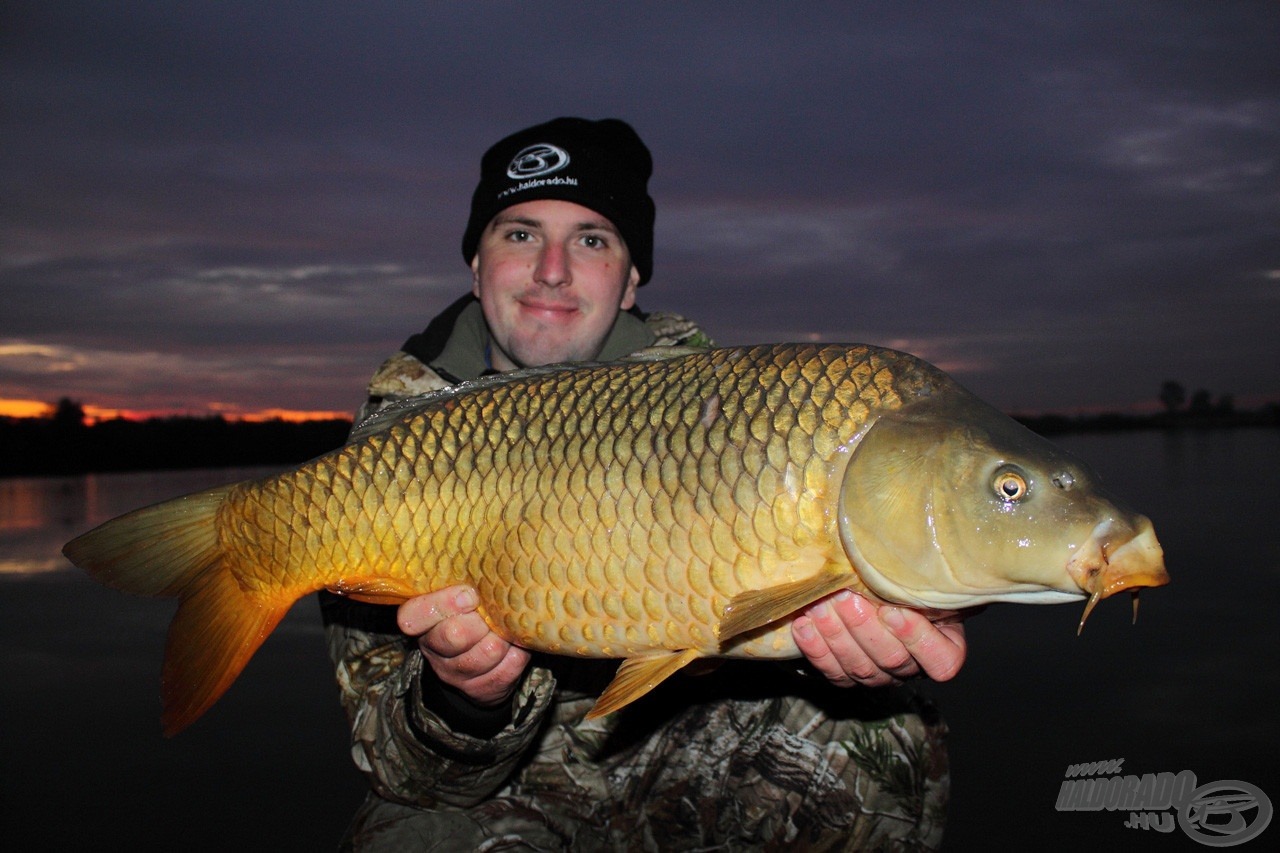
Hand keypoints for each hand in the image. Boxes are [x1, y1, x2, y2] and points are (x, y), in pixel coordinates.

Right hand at [397, 585, 530, 706]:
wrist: (477, 664)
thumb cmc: (467, 613)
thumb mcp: (455, 594)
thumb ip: (463, 580)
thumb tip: (493, 558)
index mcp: (420, 621)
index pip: (412, 617)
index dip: (444, 604)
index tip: (470, 594)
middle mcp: (433, 650)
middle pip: (454, 635)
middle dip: (481, 620)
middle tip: (494, 610)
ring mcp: (455, 673)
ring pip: (485, 653)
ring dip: (504, 636)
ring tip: (508, 625)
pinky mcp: (480, 688)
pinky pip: (507, 668)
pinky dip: (518, 652)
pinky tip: (517, 642)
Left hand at [791, 590, 969, 687]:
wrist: (872, 589)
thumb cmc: (905, 579)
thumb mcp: (923, 575)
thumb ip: (920, 574)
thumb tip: (904, 549)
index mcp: (944, 645)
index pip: (941, 661)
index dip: (916, 638)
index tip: (892, 610)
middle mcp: (912, 666)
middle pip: (892, 660)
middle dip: (863, 627)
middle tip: (844, 597)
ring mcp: (879, 676)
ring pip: (859, 667)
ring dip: (835, 634)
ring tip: (820, 605)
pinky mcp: (847, 676)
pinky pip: (832, 671)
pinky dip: (815, 648)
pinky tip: (804, 624)